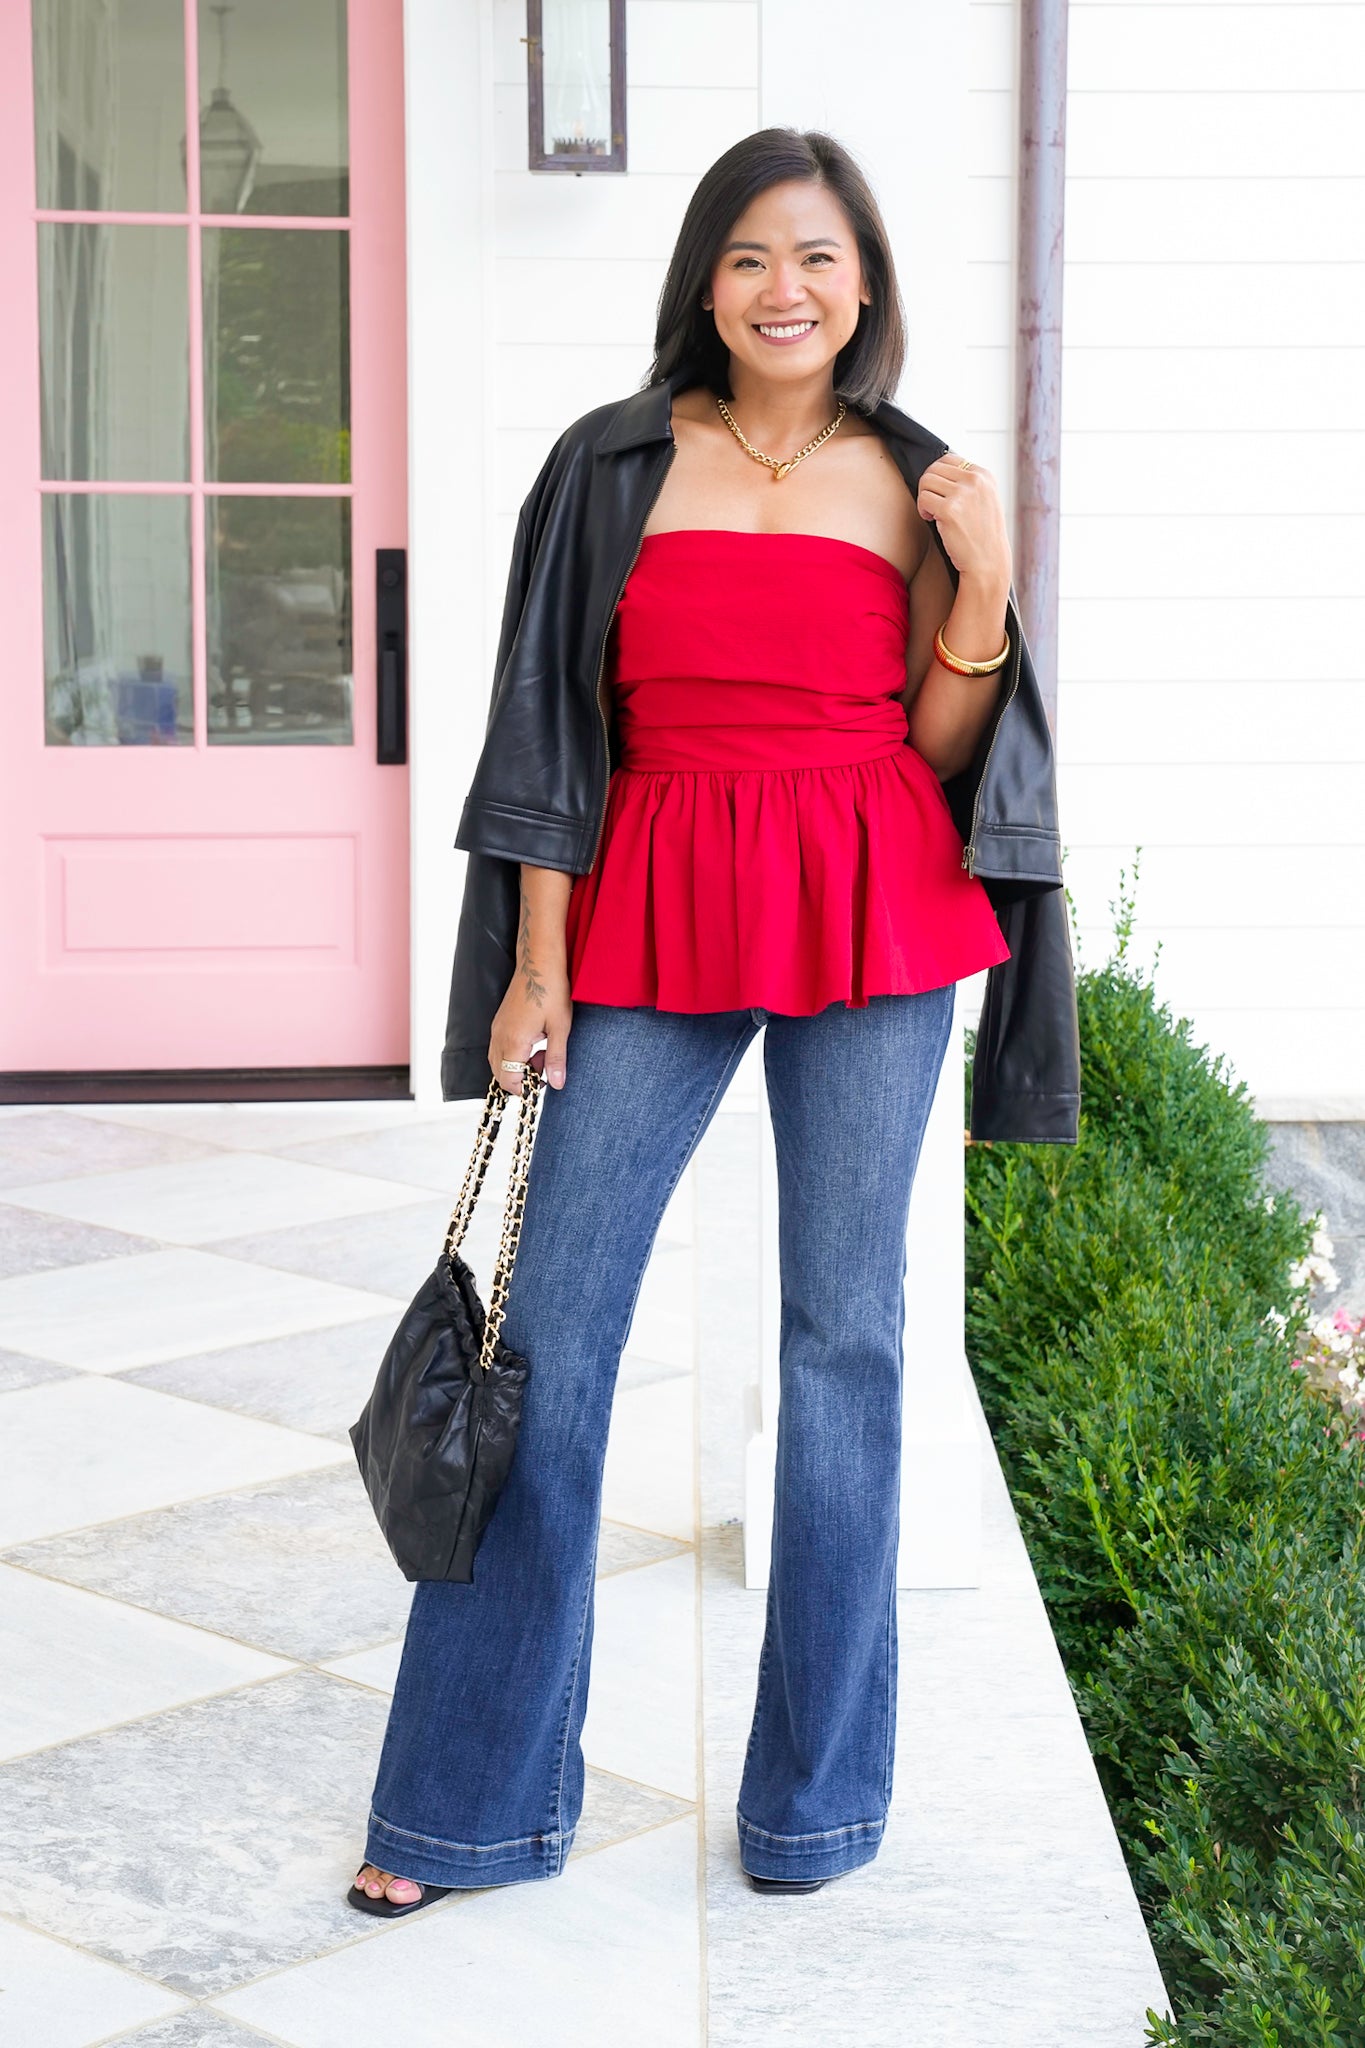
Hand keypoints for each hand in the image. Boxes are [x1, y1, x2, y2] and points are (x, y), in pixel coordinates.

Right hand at [489, 970, 571, 1096]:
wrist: (539, 963)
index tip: (544, 1083)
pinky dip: (514, 1053)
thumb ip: (556, 1059)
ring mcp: (497, 1028)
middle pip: (500, 1073)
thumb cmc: (551, 991)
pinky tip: (535, 1041)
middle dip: (521, 1078)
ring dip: (518, 1065)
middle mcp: (499, 1036)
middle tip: (545, 1067)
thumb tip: (557, 1084)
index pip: (508, 1080)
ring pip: (498, 1061)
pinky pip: (500, 1047)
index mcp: (513, 1041)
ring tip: (542, 1053)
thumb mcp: (560, 1028)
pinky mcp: (500, 1022)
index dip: (525, 1088)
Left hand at [916, 452, 1011, 587]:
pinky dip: (922, 510)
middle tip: (933, 504)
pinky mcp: (949, 509)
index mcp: (984, 475)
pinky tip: (932, 520)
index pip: (949, 459)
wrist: (988, 562)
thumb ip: (968, 483)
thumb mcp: (985, 500)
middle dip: (928, 486)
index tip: (941, 492)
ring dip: (924, 497)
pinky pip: (923, 498)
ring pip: (926, 481)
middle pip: (934, 468)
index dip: (938, 476)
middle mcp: (975, 480)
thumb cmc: (983, 535)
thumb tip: (940, 469)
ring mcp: (962, 494)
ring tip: (933, 513)